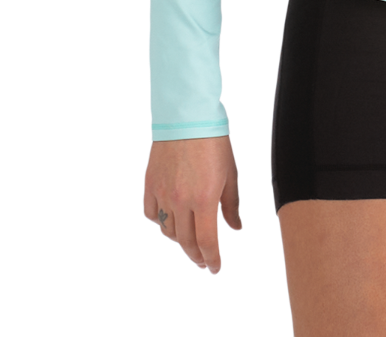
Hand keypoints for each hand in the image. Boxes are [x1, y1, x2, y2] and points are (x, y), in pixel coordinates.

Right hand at [143, 136, 241, 273]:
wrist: (188, 116)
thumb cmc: (214, 142)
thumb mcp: (231, 174)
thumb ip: (231, 205)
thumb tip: (236, 227)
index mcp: (204, 200)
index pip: (206, 242)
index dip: (211, 259)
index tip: (214, 268)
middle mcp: (180, 201)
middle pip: (186, 242)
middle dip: (196, 256)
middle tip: (203, 262)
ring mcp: (162, 194)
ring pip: (167, 231)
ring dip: (179, 241)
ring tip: (189, 241)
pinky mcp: (150, 185)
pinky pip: (151, 214)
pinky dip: (159, 222)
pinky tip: (168, 221)